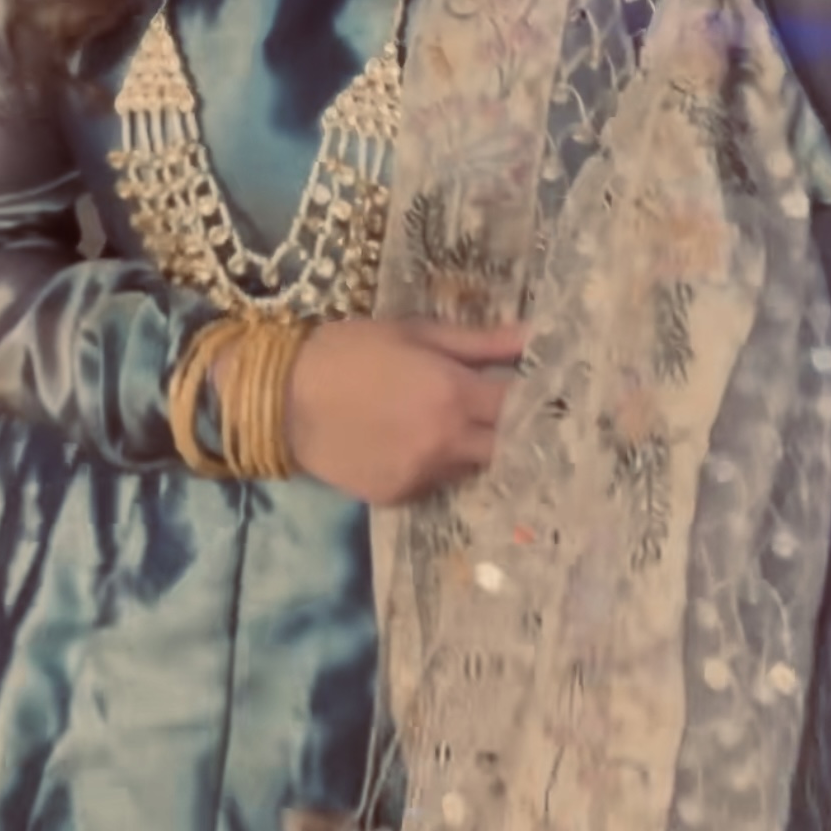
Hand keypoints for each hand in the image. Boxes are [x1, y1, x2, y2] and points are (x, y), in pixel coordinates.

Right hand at [282, 315, 527, 506]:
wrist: (283, 396)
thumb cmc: (351, 350)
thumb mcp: (417, 333)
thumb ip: (481, 343)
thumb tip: (534, 337)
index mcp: (454, 394)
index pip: (521, 407)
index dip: (538, 400)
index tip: (547, 391)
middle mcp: (446, 443)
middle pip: (507, 447)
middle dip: (513, 431)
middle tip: (509, 415)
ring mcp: (422, 475)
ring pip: (472, 468)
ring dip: (474, 449)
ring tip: (455, 425)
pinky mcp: (398, 496)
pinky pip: (436, 482)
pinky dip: (437, 465)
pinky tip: (415, 443)